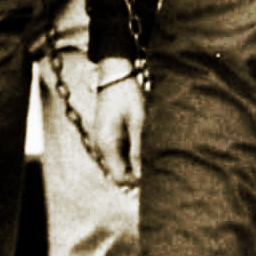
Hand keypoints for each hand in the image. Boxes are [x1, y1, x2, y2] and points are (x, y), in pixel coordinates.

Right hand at [93, 61, 145, 185]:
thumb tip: (142, 173)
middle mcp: (100, 144)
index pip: (119, 177)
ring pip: (119, 162)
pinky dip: (130, 151)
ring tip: (150, 146)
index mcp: (106, 143)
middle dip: (136, 171)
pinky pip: (118, 151)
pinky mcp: (106, 134)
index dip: (136, 180)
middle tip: (155, 158)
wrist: (114, 75)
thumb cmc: (128, 95)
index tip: (153, 173)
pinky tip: (143, 139)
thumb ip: (138, 148)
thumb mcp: (138, 120)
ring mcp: (102, 140)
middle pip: (118, 171)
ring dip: (134, 160)